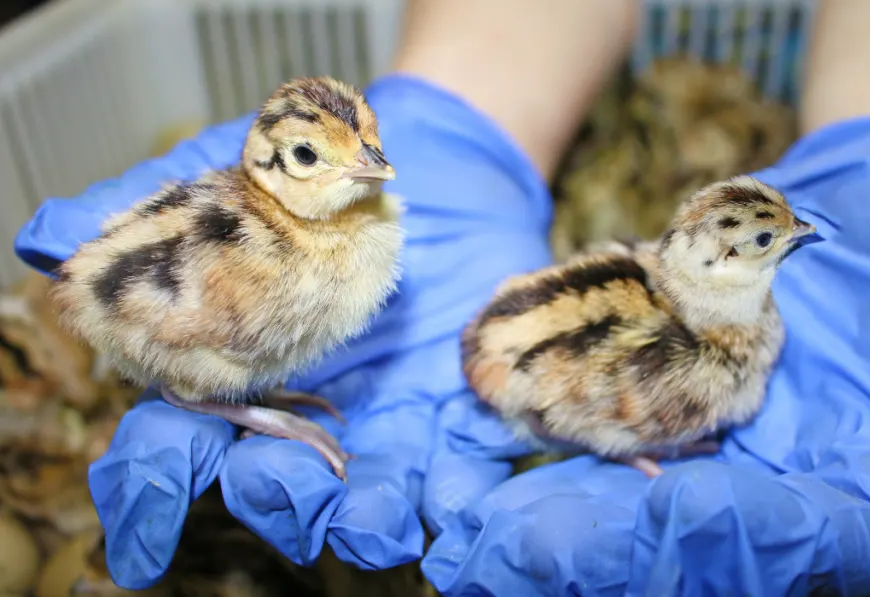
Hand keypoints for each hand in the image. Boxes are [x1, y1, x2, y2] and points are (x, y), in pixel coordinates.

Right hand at [13, 75, 553, 588]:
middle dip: (278, 504)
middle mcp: (308, 420)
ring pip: (374, 509)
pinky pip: (475, 484)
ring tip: (377, 519)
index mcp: (241, 372)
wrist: (429, 166)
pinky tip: (473, 529)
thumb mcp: (229, 177)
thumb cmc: (315, 174)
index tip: (138, 544)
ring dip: (370, 525)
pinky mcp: (465, 422)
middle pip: (276, 493)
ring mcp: (387, 429)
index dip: (154, 492)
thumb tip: (47, 239)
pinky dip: (479, 516)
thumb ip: (148, 211)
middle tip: (290, 487)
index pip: (180, 442)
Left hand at [418, 110, 869, 595]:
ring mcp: (720, 463)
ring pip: (625, 514)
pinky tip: (470, 463)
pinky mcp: (667, 414)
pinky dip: (537, 458)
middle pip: (685, 549)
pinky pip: (597, 446)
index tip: (628, 523)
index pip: (793, 536)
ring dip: (543, 531)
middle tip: (493, 556)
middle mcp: (786, 498)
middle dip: (591, 555)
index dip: (710, 538)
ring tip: (459, 537)